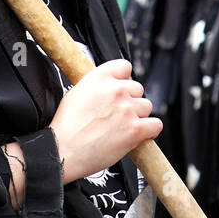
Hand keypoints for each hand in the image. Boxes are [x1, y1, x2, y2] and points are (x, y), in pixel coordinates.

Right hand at [49, 59, 161, 184]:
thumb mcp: (76, 92)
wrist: (63, 151)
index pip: (125, 67)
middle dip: (130, 100)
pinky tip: (139, 134)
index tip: (120, 88)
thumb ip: (96, 85)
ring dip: (138, 115)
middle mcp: (116, 90)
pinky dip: (150, 130)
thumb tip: (108, 86)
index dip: (123, 79)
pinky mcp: (135, 130)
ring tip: (123, 126)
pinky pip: (155, 124)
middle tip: (118, 113)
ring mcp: (127, 110)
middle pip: (138, 88)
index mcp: (100, 77)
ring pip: (147, 106)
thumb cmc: (66, 127)